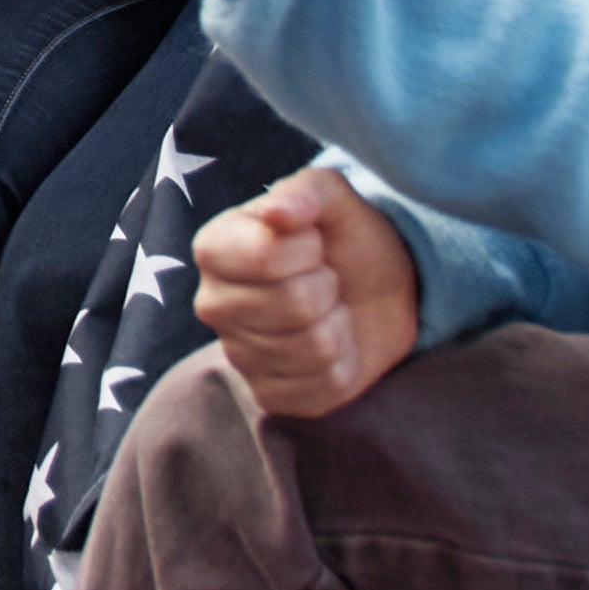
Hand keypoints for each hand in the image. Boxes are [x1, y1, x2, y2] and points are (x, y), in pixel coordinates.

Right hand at [189, 169, 420, 420]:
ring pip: (314, 348)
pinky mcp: (269, 395)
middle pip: (293, 304)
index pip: (266, 257)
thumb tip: (278, 213)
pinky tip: (334, 346)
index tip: (315, 243)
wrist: (375, 289)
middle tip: (326, 280)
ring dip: (341, 326)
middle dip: (328, 288)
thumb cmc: (344, 236)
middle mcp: (213, 304)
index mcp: (214, 248)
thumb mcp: (331, 197)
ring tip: (331, 310)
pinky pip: (323, 387)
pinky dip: (345, 365)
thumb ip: (305, 193)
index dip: (309, 249)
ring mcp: (238, 355)